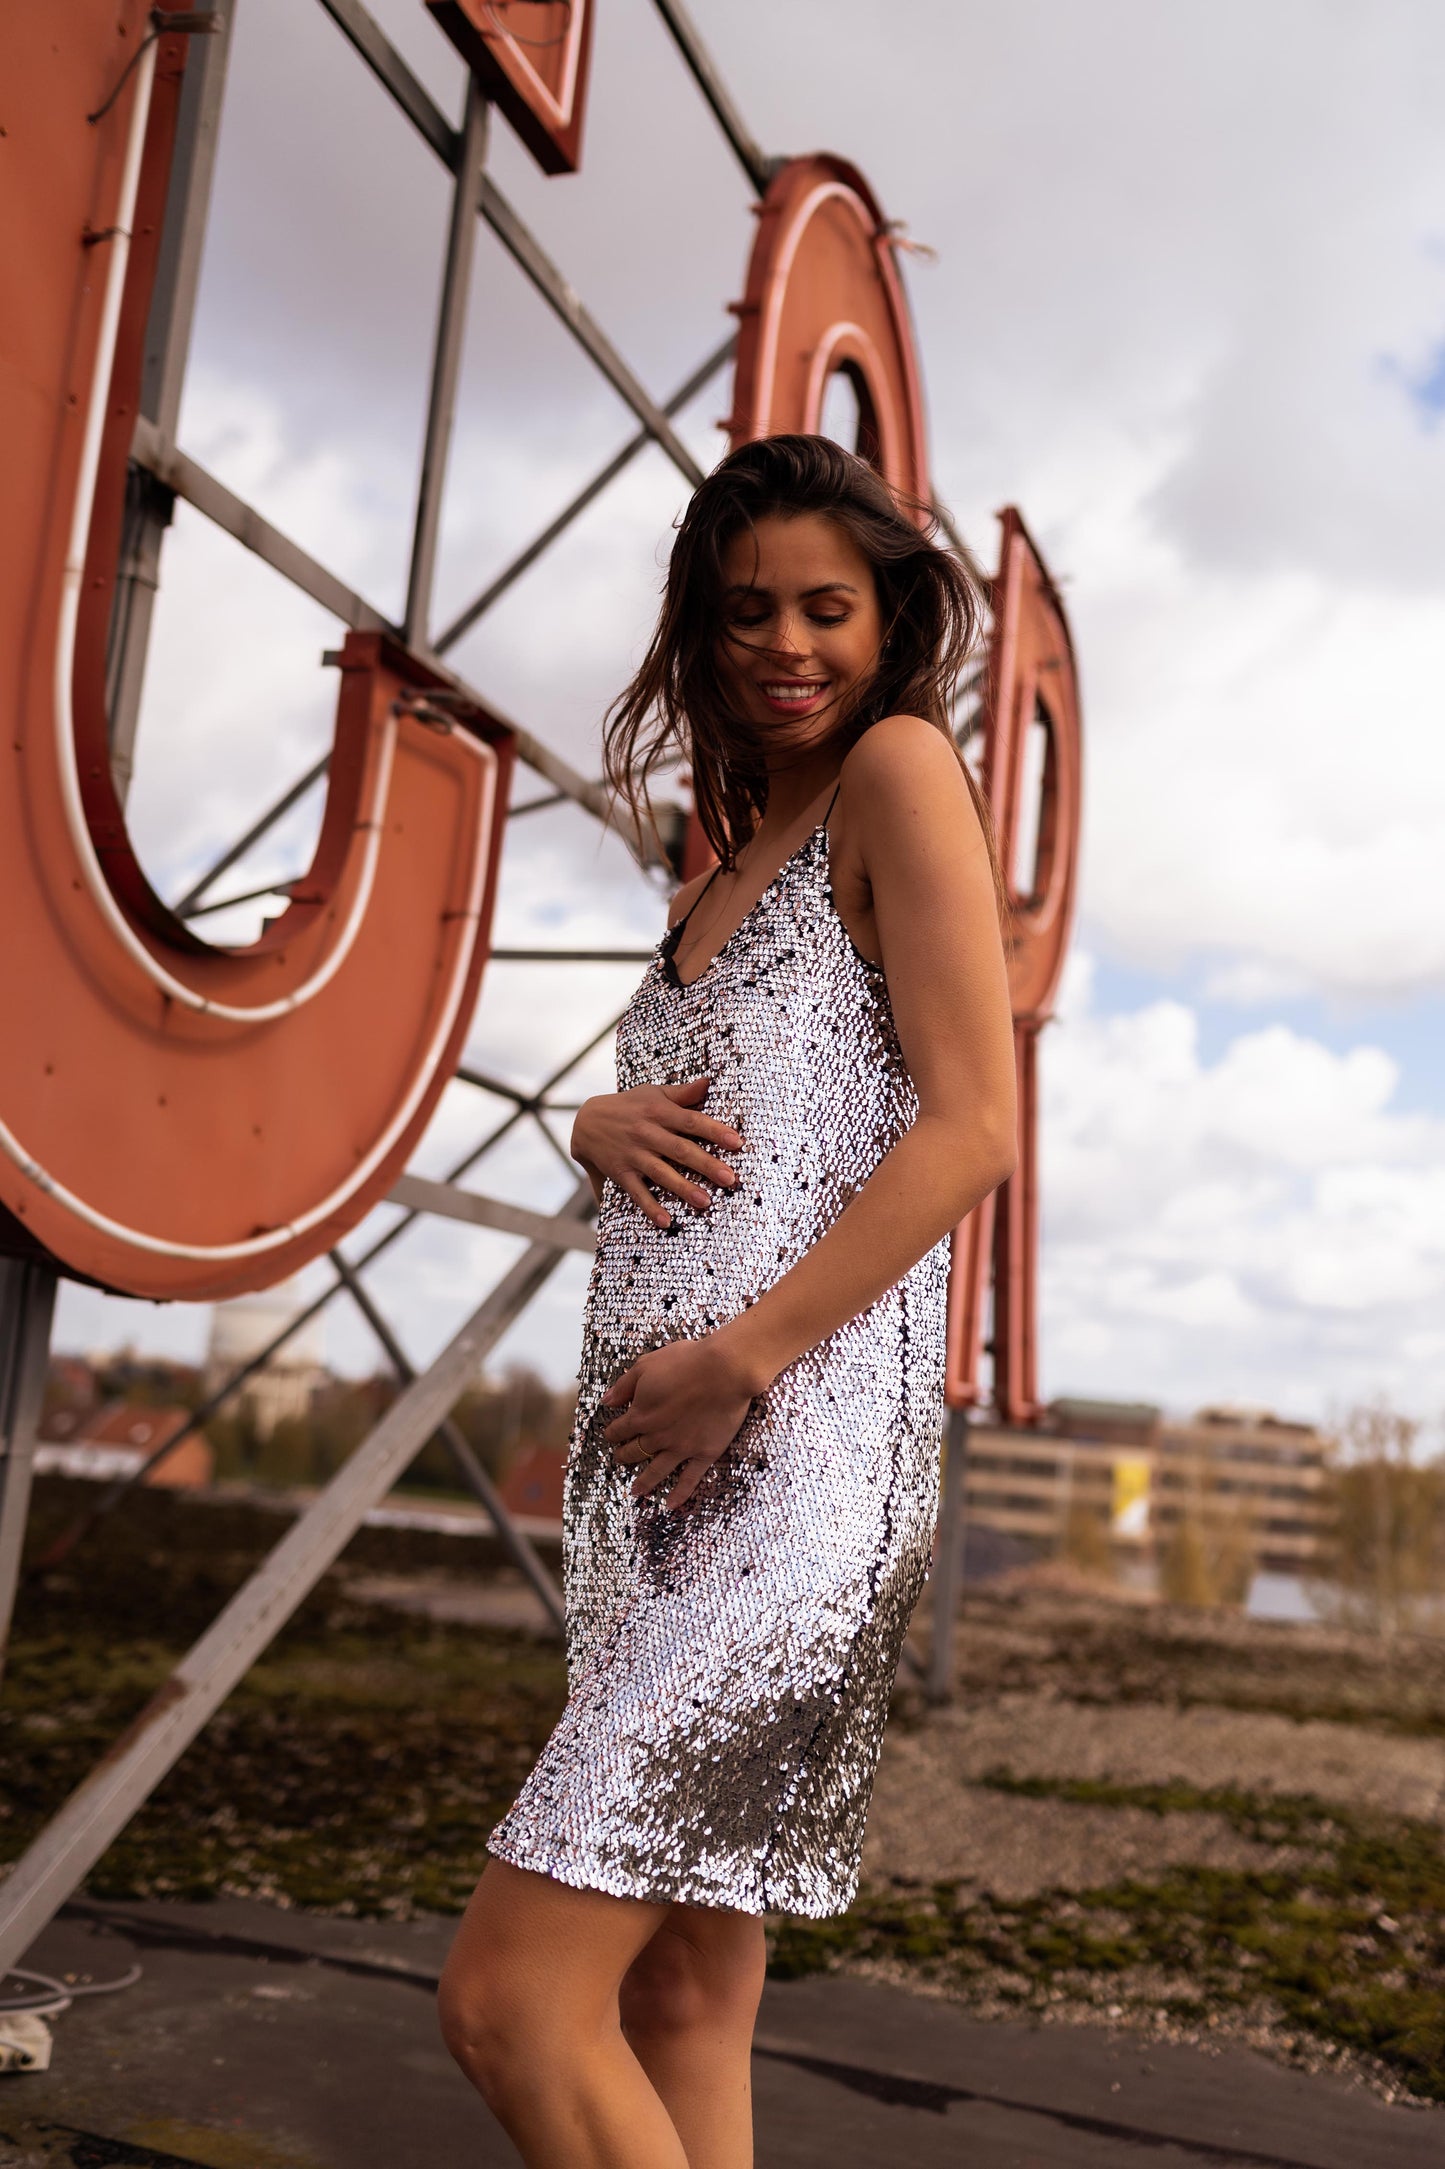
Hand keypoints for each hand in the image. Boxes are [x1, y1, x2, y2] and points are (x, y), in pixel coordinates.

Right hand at [571, 1078, 741, 1229]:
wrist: (585, 1122)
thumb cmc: (628, 1106)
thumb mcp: (653, 1093)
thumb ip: (682, 1093)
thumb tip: (708, 1083)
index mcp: (659, 1112)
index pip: (691, 1121)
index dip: (714, 1131)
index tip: (737, 1142)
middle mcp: (648, 1134)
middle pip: (681, 1150)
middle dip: (707, 1165)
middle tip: (730, 1178)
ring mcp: (634, 1155)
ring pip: (662, 1173)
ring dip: (683, 1188)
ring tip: (705, 1201)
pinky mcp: (622, 1173)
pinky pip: (637, 1193)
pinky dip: (650, 1207)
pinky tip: (666, 1221)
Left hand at [601, 1331, 764, 1509]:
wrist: (724, 1370)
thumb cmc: (686, 1361)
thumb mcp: (646, 1365)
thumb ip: (624, 1386)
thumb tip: (606, 1401)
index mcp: (641, 1414)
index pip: (619, 1429)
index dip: (612, 1433)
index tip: (611, 1435)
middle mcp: (657, 1435)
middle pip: (635, 1451)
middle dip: (624, 1455)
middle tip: (620, 1459)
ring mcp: (681, 1447)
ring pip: (656, 1470)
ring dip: (643, 1482)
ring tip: (635, 1491)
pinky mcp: (704, 1452)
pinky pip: (689, 1479)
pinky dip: (679, 1494)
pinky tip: (670, 1504)